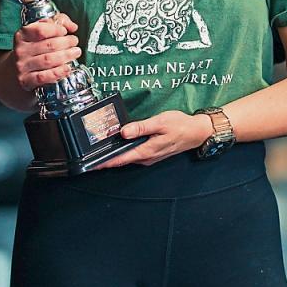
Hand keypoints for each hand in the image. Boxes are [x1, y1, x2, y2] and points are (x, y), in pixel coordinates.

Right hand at [13, 13, 80, 92]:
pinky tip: (67, 68)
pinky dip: (58, 72)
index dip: (57, 30)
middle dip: (66, 42)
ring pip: (48, 60)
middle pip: (49, 45)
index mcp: (22, 35)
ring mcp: (22, 66)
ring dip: (66, 56)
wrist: (13, 72)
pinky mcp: (26, 81)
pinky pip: (44, 76)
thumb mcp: (39, 32)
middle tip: (75, 42)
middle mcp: (20, 50)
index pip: (41, 30)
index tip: (66, 31)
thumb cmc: (32, 49)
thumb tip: (72, 26)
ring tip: (76, 52)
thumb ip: (57, 22)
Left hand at [97, 111, 212, 168]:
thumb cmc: (180, 125)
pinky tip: (119, 145)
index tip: (90, 164)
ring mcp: (149, 157)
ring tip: (100, 149)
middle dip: (106, 158)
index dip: (104, 162)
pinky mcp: (151, 153)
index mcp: (146, 151)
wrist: (196, 132)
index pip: (120, 159)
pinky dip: (124, 151)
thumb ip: (141, 128)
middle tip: (89, 154)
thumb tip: (123, 132)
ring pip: (127, 158)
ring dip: (115, 155)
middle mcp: (146, 157)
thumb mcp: (160, 122)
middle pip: (121, 160)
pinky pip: (134, 154)